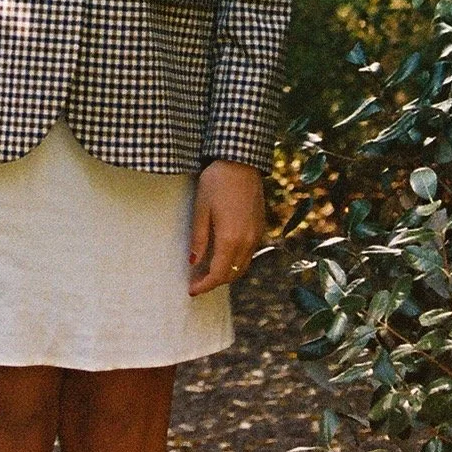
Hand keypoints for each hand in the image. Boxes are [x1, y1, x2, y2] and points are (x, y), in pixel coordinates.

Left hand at [188, 158, 266, 295]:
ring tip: (209, 271)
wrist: (241, 161)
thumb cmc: (216, 182)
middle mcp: (247, 241)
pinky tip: (224, 255)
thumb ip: (199, 238)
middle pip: (232, 274)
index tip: (191, 290)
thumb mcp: (201, 209)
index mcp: (230, 239)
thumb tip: (193, 263)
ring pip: (243, 266)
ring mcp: (256, 235)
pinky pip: (249, 254)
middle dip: (215, 282)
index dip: (204, 285)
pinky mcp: (260, 227)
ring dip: (227, 273)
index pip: (218, 274)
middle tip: (197, 282)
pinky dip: (236, 261)